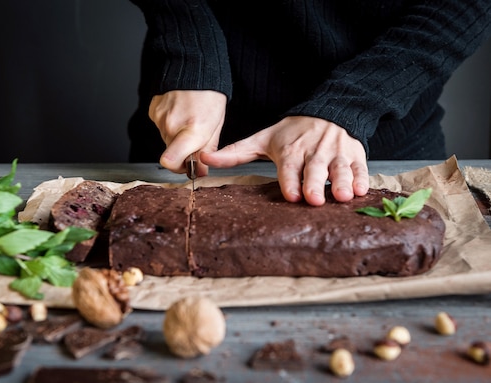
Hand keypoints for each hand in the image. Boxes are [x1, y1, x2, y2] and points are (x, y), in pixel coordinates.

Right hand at [148, 90, 226, 176]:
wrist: (194, 68)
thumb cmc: (209, 95)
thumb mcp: (216, 125)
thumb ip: (207, 150)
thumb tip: (200, 171)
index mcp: (193, 131)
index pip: (170, 162)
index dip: (178, 168)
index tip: (188, 165)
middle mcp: (172, 126)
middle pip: (171, 154)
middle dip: (183, 152)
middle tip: (195, 138)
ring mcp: (160, 118)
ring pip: (166, 140)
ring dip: (176, 137)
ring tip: (188, 120)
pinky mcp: (153, 111)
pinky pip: (160, 127)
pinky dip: (169, 125)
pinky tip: (179, 113)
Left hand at [200, 116, 368, 205]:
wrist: (329, 111)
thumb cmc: (292, 132)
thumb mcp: (262, 139)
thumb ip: (235, 152)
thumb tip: (204, 158)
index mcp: (291, 150)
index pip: (290, 167)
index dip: (291, 181)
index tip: (291, 195)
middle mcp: (314, 151)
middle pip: (315, 169)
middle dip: (315, 184)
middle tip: (314, 200)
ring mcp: (336, 153)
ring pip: (340, 169)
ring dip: (342, 182)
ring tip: (344, 196)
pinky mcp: (356, 155)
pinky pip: (361, 167)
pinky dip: (362, 178)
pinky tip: (363, 190)